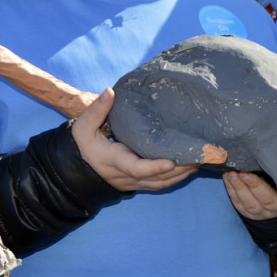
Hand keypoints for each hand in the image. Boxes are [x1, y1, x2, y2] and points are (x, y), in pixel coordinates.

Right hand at [72, 88, 197, 191]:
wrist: (74, 172)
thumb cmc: (81, 147)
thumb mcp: (83, 127)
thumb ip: (97, 110)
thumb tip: (110, 91)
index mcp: (114, 160)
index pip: (136, 167)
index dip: (154, 167)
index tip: (171, 161)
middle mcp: (126, 175)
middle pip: (156, 178)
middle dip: (179, 170)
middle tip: (200, 156)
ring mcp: (134, 182)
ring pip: (161, 183)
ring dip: (182, 175)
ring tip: (201, 160)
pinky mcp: (139, 184)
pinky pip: (160, 185)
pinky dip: (177, 178)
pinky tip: (192, 167)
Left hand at [223, 170, 276, 218]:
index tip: (276, 181)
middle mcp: (276, 211)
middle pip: (265, 201)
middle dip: (253, 186)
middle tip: (242, 172)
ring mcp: (262, 214)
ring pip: (249, 205)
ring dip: (238, 188)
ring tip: (230, 174)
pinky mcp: (249, 214)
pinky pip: (239, 204)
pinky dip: (231, 191)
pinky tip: (227, 178)